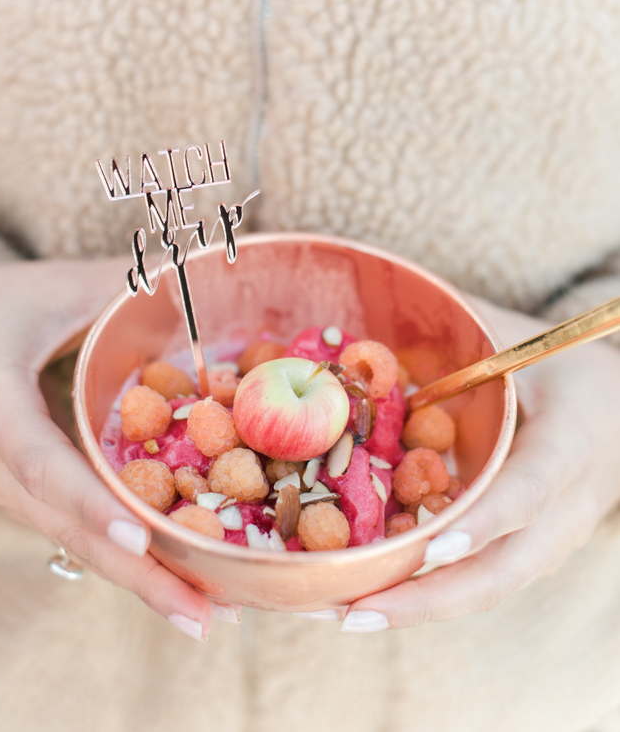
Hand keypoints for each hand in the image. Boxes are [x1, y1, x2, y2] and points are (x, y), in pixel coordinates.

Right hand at [0, 259, 224, 640]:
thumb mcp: (41, 290)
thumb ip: (111, 286)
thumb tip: (190, 272)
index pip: (40, 464)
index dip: (90, 503)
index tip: (140, 538)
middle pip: (67, 528)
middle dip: (137, 575)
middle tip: (205, 616)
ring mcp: (2, 486)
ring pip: (71, 538)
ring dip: (135, 576)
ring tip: (203, 609)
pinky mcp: (18, 490)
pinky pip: (71, 527)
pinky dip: (120, 552)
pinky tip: (170, 568)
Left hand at [341, 298, 619, 631]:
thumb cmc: (568, 372)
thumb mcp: (529, 342)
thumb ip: (468, 328)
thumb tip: (385, 298)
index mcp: (570, 448)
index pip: (529, 491)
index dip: (483, 519)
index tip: (434, 543)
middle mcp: (565, 510)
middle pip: (502, 570)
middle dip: (428, 598)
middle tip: (356, 612)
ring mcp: (550, 542)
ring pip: (486, 589)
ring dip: (417, 608)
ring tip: (343, 615)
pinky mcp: (530, 553)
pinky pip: (480, 582)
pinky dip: (427, 596)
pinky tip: (369, 597)